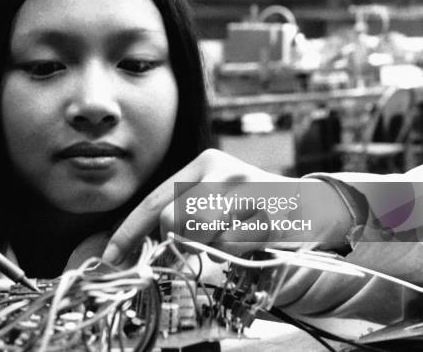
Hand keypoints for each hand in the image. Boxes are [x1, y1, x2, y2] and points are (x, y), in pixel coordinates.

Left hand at [102, 149, 351, 264]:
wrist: (313, 206)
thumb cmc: (253, 208)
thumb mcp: (214, 201)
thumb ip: (181, 216)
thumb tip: (141, 248)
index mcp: (203, 163)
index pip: (153, 201)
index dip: (128, 232)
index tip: (110, 258)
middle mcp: (223, 169)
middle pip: (173, 219)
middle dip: (180, 242)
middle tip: (199, 245)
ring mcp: (248, 187)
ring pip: (202, 235)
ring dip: (212, 248)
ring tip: (233, 236)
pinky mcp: (270, 210)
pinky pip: (233, 245)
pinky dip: (236, 252)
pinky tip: (252, 237)